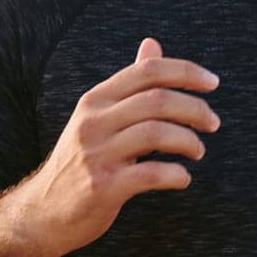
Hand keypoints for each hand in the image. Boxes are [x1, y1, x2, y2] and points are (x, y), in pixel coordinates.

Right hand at [15, 37, 219, 256]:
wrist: (43, 213)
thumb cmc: (80, 162)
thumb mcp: (98, 118)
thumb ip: (128, 85)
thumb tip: (152, 43)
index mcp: (95, 100)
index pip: (147, 71)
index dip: (185, 72)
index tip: (213, 83)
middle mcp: (94, 122)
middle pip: (157, 100)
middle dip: (195, 109)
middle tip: (213, 123)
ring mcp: (97, 154)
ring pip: (157, 133)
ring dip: (189, 141)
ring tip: (198, 151)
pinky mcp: (103, 187)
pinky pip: (152, 174)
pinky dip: (176, 175)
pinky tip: (183, 178)